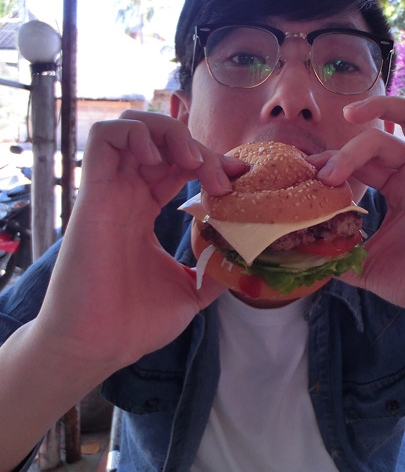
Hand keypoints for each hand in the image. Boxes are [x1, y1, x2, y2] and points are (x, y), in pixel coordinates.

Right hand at [35, 111, 244, 377]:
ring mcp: (109, 190)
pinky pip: (104, 136)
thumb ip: (213, 268)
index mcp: (143, 210)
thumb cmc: (133, 322)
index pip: (178, 164)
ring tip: (192, 162)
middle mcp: (126, 194)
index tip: (240, 176)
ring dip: (170, 132)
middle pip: (161, 140)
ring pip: (133, 125)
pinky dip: (137, 133)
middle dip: (200, 148)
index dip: (211, 161)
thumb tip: (244, 259)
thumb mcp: (189, 290)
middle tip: (224, 179)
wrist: (99, 346)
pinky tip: (160, 161)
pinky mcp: (93, 193)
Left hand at [311, 71, 404, 326]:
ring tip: (351, 114)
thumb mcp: (370, 269)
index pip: (356, 163)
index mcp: (394, 188)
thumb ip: (340, 257)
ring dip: (382, 109)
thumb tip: (300, 260)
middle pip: (376, 143)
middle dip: (345, 153)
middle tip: (324, 174)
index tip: (304, 174)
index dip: (331, 163)